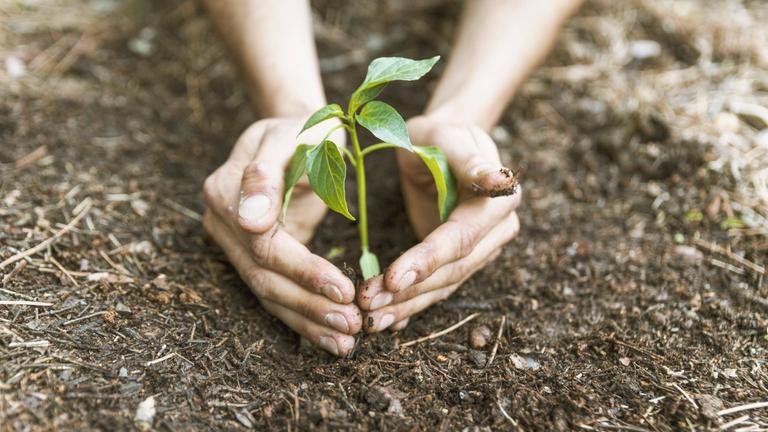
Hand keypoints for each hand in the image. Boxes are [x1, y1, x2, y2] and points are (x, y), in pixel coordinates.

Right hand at [203, 117, 360, 355]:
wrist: (298, 133)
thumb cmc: (303, 129)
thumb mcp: (292, 136)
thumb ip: (267, 174)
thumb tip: (249, 222)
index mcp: (225, 190)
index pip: (263, 244)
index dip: (303, 270)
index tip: (344, 289)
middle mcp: (222, 222)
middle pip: (263, 276)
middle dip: (309, 305)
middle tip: (352, 326)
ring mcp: (233, 243)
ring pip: (268, 293)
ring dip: (308, 321)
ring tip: (346, 342)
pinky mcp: (253, 257)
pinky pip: (276, 293)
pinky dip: (304, 317)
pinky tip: (332, 337)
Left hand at [358, 115, 520, 331]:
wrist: (439, 145)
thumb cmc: (438, 136)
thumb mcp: (446, 137)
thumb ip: (469, 160)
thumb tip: (502, 181)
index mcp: (498, 202)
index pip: (460, 238)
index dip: (427, 260)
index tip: (391, 278)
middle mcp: (497, 231)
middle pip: (453, 270)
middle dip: (410, 291)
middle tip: (367, 304)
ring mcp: (481, 250)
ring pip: (445, 286)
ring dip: (407, 306)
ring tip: (371, 319)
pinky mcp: (461, 260)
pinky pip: (438, 287)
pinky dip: (412, 305)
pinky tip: (387, 321)